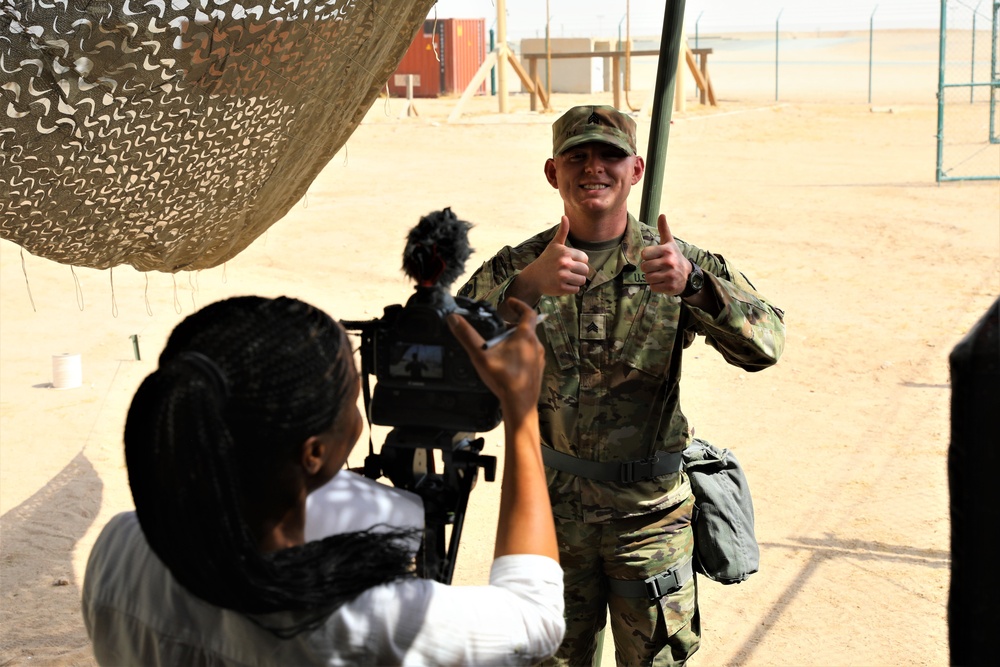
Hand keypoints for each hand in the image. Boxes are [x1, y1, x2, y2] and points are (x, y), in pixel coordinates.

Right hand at [447, 298, 543, 417]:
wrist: (520, 404)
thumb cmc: (504, 379)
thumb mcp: (481, 355)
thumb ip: (467, 336)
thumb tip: (454, 319)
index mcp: (526, 337)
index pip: (528, 313)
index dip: (519, 305)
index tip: (510, 302)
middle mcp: (536, 345)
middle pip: (526, 329)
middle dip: (512, 326)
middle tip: (498, 328)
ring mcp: (538, 359)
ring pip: (528, 343)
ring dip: (515, 341)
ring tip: (500, 347)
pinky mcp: (537, 371)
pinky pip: (528, 357)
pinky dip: (519, 354)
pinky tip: (507, 364)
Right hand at [519, 216, 589, 296]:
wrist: (533, 277)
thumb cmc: (546, 260)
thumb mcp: (554, 245)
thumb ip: (562, 231)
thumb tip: (565, 216)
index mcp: (565, 252)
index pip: (585, 259)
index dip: (579, 262)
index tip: (569, 263)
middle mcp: (564, 263)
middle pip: (585, 270)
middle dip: (579, 272)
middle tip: (568, 272)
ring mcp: (562, 276)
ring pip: (582, 281)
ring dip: (576, 281)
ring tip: (566, 278)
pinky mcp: (560, 288)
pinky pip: (576, 290)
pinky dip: (571, 289)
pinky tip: (562, 285)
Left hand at [640, 214, 689, 295]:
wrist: (688, 275)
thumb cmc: (674, 257)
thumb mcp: (669, 243)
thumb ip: (664, 229)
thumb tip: (662, 215)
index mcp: (667, 250)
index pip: (644, 254)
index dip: (646, 257)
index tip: (653, 257)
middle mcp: (669, 262)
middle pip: (644, 267)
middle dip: (648, 268)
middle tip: (657, 267)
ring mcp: (670, 275)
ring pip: (647, 278)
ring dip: (651, 278)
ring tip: (660, 274)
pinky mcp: (670, 287)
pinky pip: (653, 288)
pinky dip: (656, 286)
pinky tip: (663, 282)